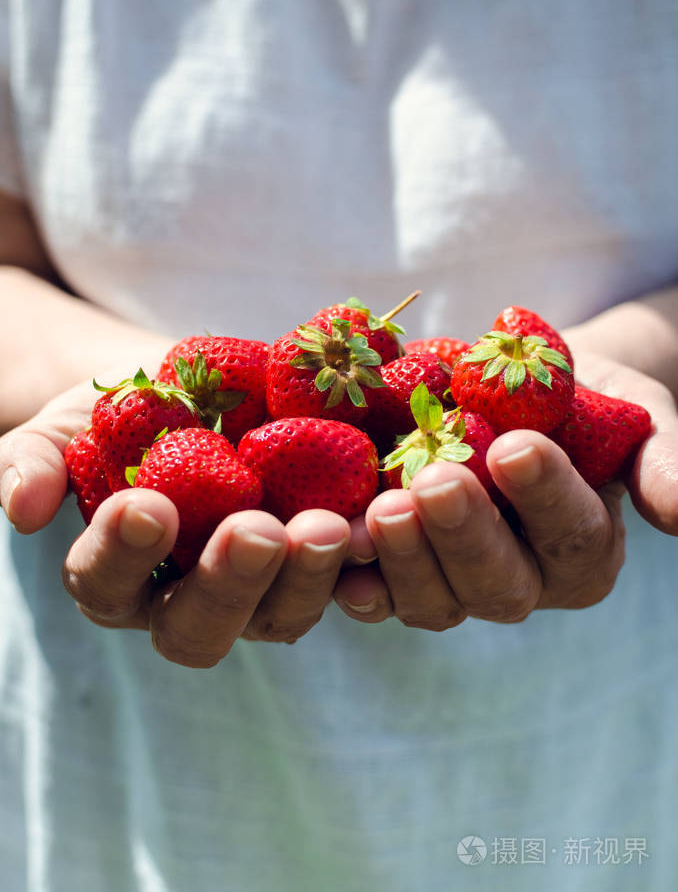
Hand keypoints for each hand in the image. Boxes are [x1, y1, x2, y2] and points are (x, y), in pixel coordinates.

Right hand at [0, 383, 349, 666]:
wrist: (200, 388)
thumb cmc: (122, 413)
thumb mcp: (69, 422)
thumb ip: (35, 458)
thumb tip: (22, 507)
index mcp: (116, 576)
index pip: (106, 584)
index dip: (121, 553)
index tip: (147, 504)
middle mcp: (189, 599)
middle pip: (200, 628)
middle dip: (228, 583)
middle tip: (256, 532)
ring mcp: (262, 588)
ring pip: (284, 615)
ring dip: (308, 578)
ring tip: (330, 526)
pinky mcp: (321, 562)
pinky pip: (350, 580)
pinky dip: (369, 561)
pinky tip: (382, 522)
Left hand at [334, 357, 677, 627]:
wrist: (508, 388)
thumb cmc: (580, 398)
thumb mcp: (632, 412)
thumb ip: (662, 461)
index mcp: (583, 555)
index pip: (572, 537)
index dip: (546, 498)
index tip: (518, 446)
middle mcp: (521, 585)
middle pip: (497, 583)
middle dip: (465, 535)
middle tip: (436, 482)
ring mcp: (451, 584)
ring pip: (431, 599)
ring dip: (403, 558)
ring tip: (383, 507)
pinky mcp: (394, 571)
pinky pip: (371, 589)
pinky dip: (349, 573)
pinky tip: (331, 543)